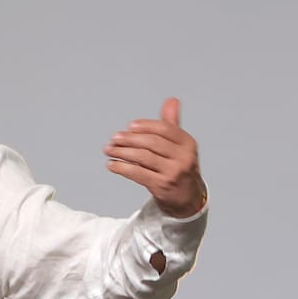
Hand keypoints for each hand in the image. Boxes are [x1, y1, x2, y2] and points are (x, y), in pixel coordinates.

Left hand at [105, 97, 204, 217]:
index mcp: (188, 143)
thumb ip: (171, 124)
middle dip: (130, 139)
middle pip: (151, 142)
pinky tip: (111, 164)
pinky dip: (122, 168)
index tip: (129, 127)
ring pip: (142, 157)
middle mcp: (183, 157)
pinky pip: (137, 173)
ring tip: (109, 150)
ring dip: (122, 152)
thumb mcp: (180, 146)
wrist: (187, 198)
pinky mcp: (161, 186)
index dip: (145, 126)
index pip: (164, 129)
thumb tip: (171, 100)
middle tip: (114, 138)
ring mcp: (173, 172)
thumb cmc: (179, 167)